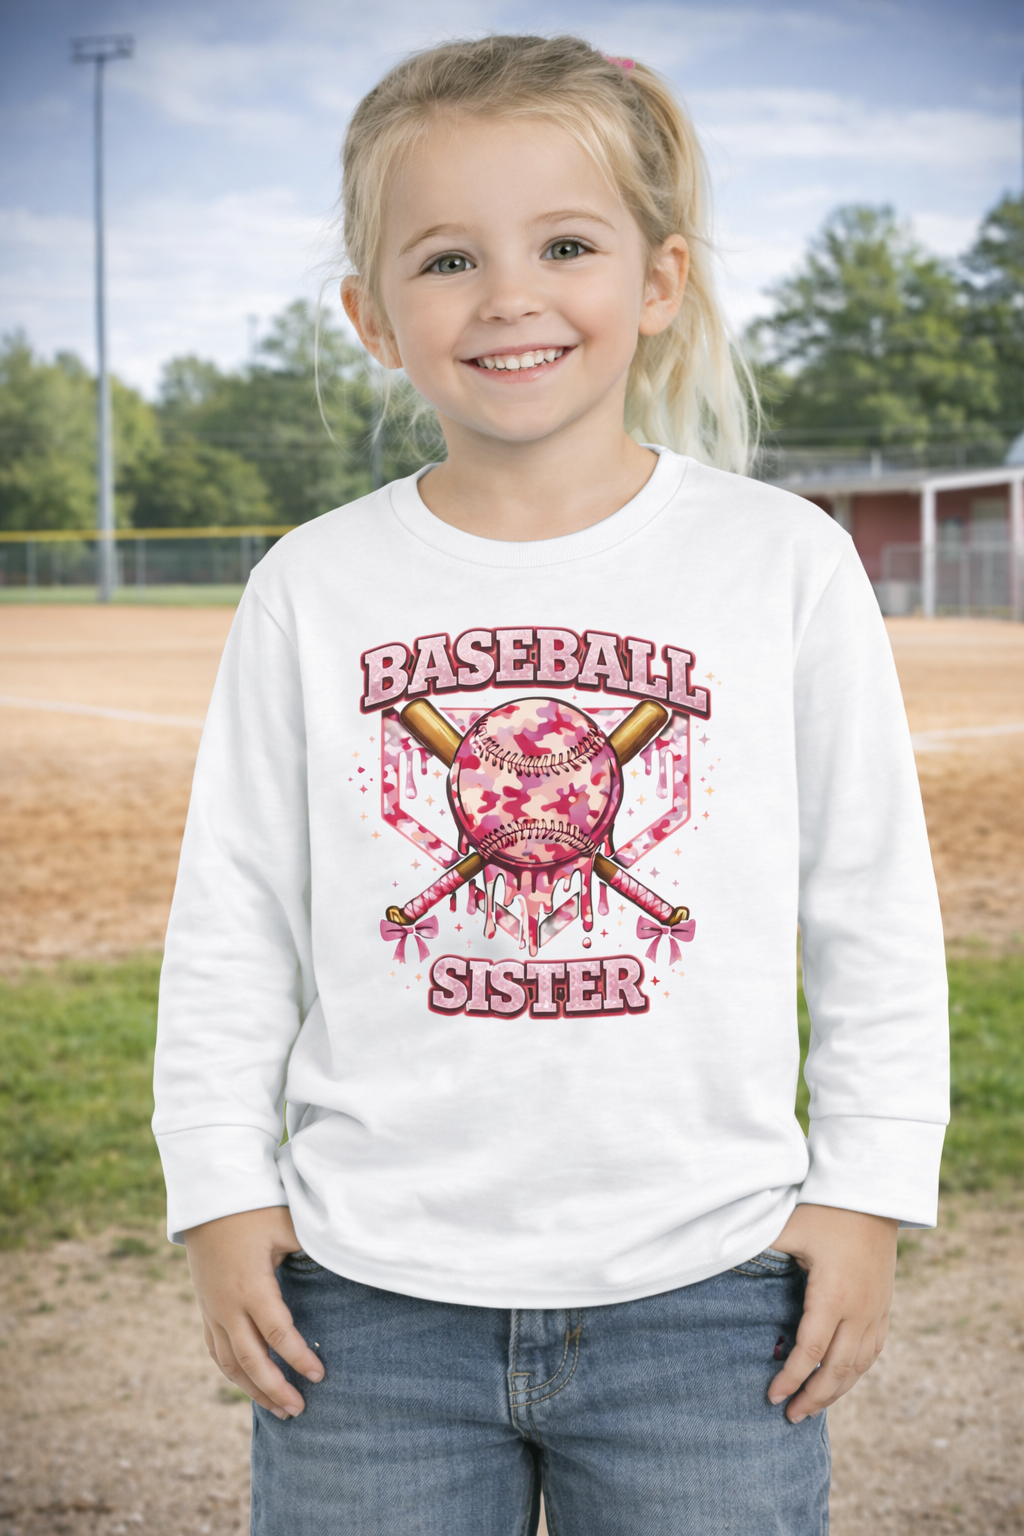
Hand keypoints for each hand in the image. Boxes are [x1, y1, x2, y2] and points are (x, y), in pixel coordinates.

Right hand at [184, 1206, 323, 1419]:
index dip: (298, 1358)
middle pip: (251, 1360)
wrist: (207, 1200)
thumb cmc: (253, 1210)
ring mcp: (212, 1310)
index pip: (277, 1334)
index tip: (319, 1376)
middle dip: (276, 1389)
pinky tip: (250, 1385)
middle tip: (300, 1410)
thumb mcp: (287, 1224)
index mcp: (251, 1286)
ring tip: (279, 1411)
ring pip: (229, 1363)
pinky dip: (233, 1374)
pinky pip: (216, 1351)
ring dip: (254, 1390)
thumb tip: (348, 1257)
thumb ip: (313, 1247)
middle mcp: (227, 1305)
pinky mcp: (205, 1309)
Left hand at [767, 1203, 897, 1423]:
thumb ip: (759, 1247)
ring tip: (813, 1407)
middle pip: (837, 1370)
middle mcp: (859, 1310)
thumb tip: (718, 1255)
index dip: (790, 1378)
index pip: (809, 1351)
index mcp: (832, 1295)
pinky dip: (857, 1371)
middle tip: (791, 1417)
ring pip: (859, 1366)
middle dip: (813, 1397)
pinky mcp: (885, 1305)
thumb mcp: (789, 1226)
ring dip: (837, 1391)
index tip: (772, 1396)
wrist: (874, 1193)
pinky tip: (841, 1380)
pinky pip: (874, 1350)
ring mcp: (877, 1310)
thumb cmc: (826, 1208)